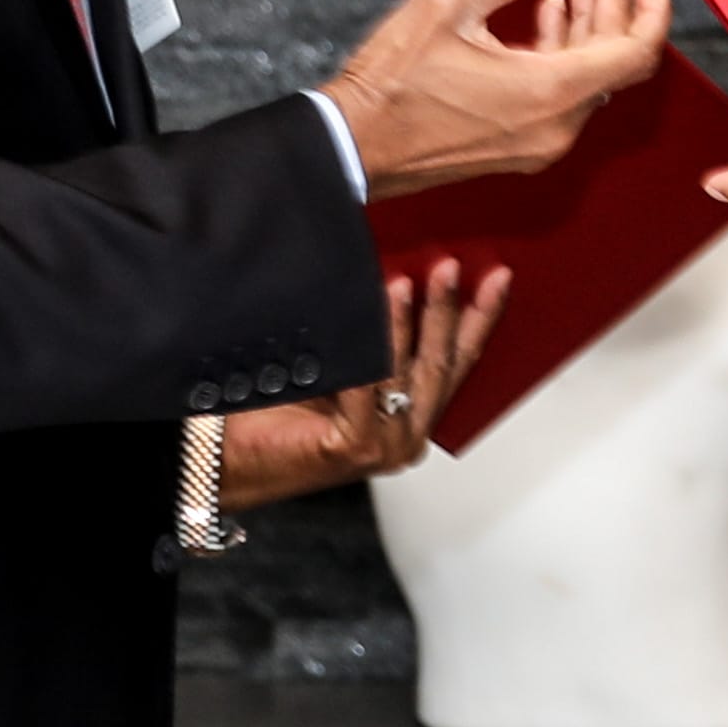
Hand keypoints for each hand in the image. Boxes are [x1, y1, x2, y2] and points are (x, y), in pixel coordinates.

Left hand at [215, 261, 519, 505]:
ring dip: (408, 323)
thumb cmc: (277, 412)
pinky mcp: (355, 448)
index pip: (457, 360)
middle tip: (450, 267)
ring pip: (407, 373)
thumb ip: (370, 338)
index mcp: (411, 416)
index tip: (497, 279)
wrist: (230, 459)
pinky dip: (372, 349)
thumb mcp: (340, 366)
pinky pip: (368, 387)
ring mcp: (385, 446)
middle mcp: (406, 435)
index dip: (479, 317)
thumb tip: (395, 269)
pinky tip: (367, 316)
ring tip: (404, 282)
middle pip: (439, 364)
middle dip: (447, 310)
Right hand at [322, 0, 671, 195]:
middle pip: (610, 62)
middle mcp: (553, 126)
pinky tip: (539, 23)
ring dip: (582, 30)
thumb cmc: (391, 85)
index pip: (634, 53)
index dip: (650, 10)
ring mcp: (535, 143)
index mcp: (549, 92)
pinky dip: (559, 57)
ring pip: (584, 81)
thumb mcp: (449, 3)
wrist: (351, 147)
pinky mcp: (514, 148)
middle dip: (608, 7)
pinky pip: (558, 99)